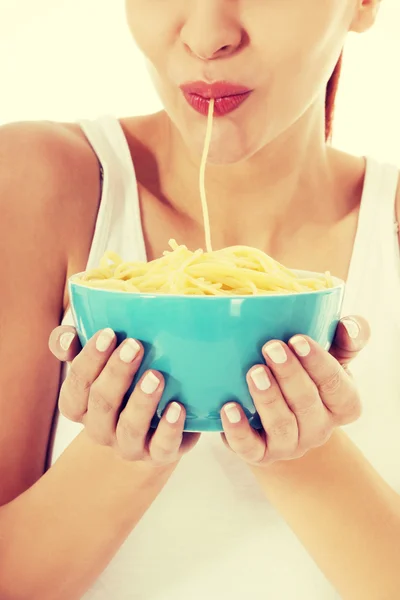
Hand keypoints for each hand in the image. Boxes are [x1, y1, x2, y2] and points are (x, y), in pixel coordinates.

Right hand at [49, 327, 199, 465]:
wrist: (159, 422)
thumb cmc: (124, 381)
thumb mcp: (100, 362)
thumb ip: (77, 346)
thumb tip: (66, 338)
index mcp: (80, 407)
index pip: (75, 387)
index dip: (89, 361)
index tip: (108, 333)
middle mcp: (100, 429)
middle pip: (101, 404)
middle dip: (116, 374)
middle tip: (135, 346)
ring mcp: (129, 445)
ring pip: (129, 429)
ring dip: (141, 402)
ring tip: (155, 376)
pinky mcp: (159, 454)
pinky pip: (162, 448)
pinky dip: (169, 429)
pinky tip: (176, 407)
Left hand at [220, 316, 369, 466]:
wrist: (279, 421)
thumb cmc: (307, 377)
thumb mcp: (331, 357)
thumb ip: (346, 339)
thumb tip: (351, 325)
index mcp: (341, 406)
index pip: (338, 389)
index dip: (320, 364)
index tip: (298, 339)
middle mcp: (319, 429)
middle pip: (308, 405)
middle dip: (290, 375)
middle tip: (271, 348)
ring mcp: (289, 445)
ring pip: (282, 426)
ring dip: (268, 398)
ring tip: (254, 372)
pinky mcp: (259, 453)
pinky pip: (250, 447)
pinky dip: (238, 430)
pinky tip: (229, 408)